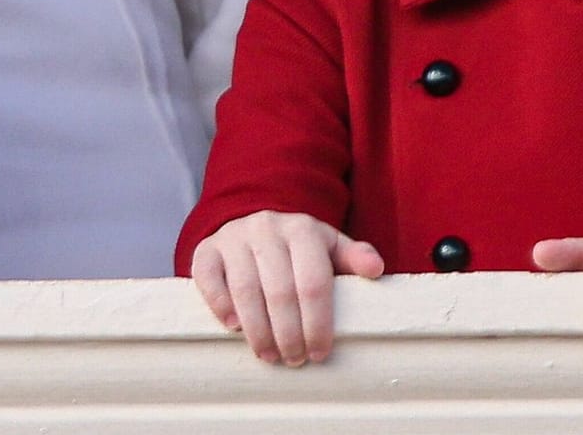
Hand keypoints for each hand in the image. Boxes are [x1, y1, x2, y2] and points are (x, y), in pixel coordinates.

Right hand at [189, 210, 384, 365]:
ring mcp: (233, 237)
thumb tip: (376, 269)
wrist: (253, 222)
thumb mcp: (328, 247)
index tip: (319, 352)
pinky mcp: (206, 249)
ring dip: (258, 330)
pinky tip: (235, 328)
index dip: (317, 323)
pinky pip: (209, 279)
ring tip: (270, 355)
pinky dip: (221, 306)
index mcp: (302, 229)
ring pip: (245, 289)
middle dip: (289, 333)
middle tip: (296, 359)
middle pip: (279, 291)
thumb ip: (353, 256)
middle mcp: (266, 228)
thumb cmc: (298, 248)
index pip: (313, 282)